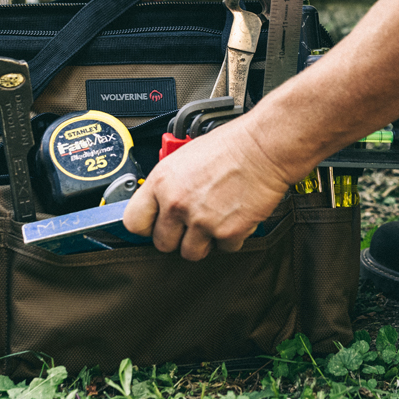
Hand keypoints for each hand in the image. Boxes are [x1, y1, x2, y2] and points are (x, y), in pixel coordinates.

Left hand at [122, 120, 299, 260]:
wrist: (265, 148)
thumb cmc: (231, 146)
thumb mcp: (184, 157)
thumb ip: (168, 185)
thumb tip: (160, 203)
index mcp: (161, 183)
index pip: (134, 222)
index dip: (146, 226)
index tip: (155, 226)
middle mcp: (177, 204)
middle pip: (163, 243)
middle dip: (178, 237)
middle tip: (191, 225)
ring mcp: (202, 220)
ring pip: (191, 253)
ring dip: (203, 242)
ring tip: (215, 223)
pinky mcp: (227, 232)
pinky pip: (224, 249)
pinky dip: (232, 239)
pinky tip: (236, 218)